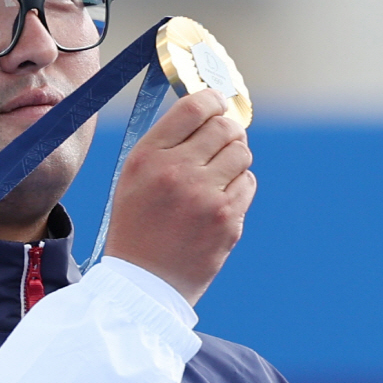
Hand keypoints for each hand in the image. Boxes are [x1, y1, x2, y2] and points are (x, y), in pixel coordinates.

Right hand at [104, 89, 255, 305]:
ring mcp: (205, 197)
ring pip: (242, 153)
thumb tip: (211, 110)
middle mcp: (176, 172)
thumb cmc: (137, 224)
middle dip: (227, 131)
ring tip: (215, 177)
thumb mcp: (134, 176)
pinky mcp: (227, 220)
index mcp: (148, 157)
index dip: (212, 100)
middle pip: (225, 127)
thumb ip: (167, 143)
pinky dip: (238, 188)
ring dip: (233, 160)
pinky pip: (248, 183)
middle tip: (221, 141)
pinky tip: (217, 202)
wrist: (143, 282)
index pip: (194, 107)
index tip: (216, 104)